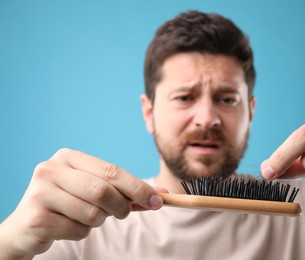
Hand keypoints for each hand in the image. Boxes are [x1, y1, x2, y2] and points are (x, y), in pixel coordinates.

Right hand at [0, 148, 163, 258]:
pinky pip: (78, 230)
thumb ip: (124, 192)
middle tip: (124, 214)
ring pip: (93, 213)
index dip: (138, 187)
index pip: (112, 171)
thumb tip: (160, 196)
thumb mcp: (94, 192)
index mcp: (68, 157)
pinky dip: (81, 232)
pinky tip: (66, 226)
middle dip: (122, 206)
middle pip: (103, 191)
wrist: (26, 226)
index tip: (159, 200)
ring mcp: (41, 192)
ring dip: (98, 221)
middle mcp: (52, 169)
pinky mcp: (37, 216)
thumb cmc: (68, 205)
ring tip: (83, 217)